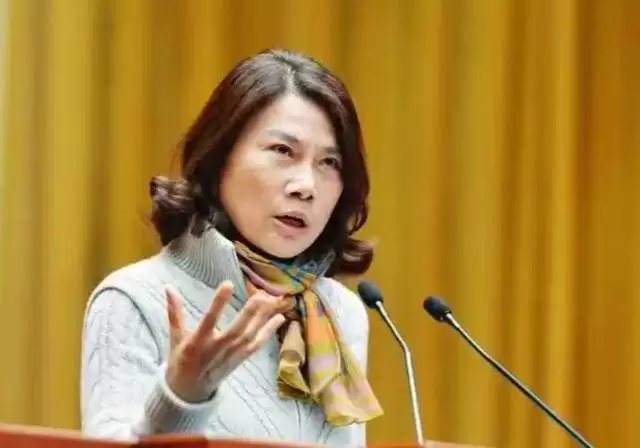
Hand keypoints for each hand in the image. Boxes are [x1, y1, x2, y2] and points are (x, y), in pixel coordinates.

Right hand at [164, 280, 285, 402]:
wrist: (188, 392)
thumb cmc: (181, 361)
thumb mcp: (175, 337)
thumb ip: (174, 312)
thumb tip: (168, 288)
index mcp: (197, 343)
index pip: (209, 320)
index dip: (218, 303)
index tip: (228, 284)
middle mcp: (215, 350)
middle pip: (236, 331)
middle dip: (249, 313)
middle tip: (261, 295)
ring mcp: (230, 356)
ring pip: (249, 337)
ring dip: (262, 319)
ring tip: (272, 300)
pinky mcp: (239, 360)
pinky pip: (256, 346)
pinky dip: (268, 332)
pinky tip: (279, 318)